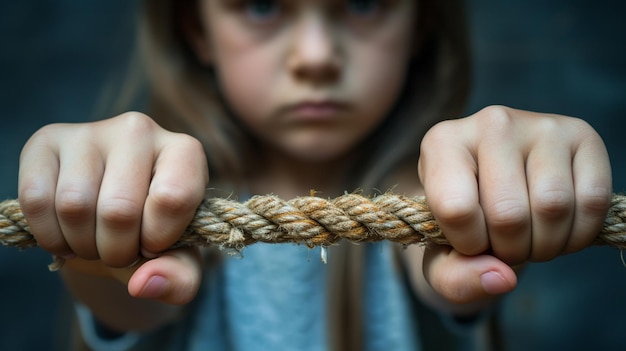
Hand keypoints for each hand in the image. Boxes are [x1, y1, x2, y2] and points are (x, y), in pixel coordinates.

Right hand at [18, 112, 208, 303]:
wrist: (112, 221)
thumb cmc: (152, 234)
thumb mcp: (178, 261)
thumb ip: (179, 278)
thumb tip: (145, 284)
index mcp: (184, 151)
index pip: (174, 197)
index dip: (159, 238)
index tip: (154, 244)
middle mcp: (139, 129)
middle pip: (118, 208)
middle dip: (117, 251)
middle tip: (120, 251)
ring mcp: (90, 131)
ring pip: (74, 205)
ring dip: (82, 245)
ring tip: (94, 242)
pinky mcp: (47, 141)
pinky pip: (36, 198)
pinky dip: (49, 235)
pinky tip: (66, 235)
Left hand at [417, 106, 611, 303]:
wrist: (496, 190)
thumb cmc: (463, 223)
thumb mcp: (441, 257)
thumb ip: (455, 279)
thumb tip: (501, 279)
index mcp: (442, 143)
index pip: (456, 208)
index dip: (469, 245)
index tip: (471, 242)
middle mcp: (490, 122)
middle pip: (509, 213)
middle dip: (510, 251)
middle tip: (505, 246)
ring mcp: (540, 125)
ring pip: (553, 207)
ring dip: (545, 246)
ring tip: (530, 240)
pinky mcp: (582, 135)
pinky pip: (592, 200)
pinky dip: (578, 235)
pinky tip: (558, 232)